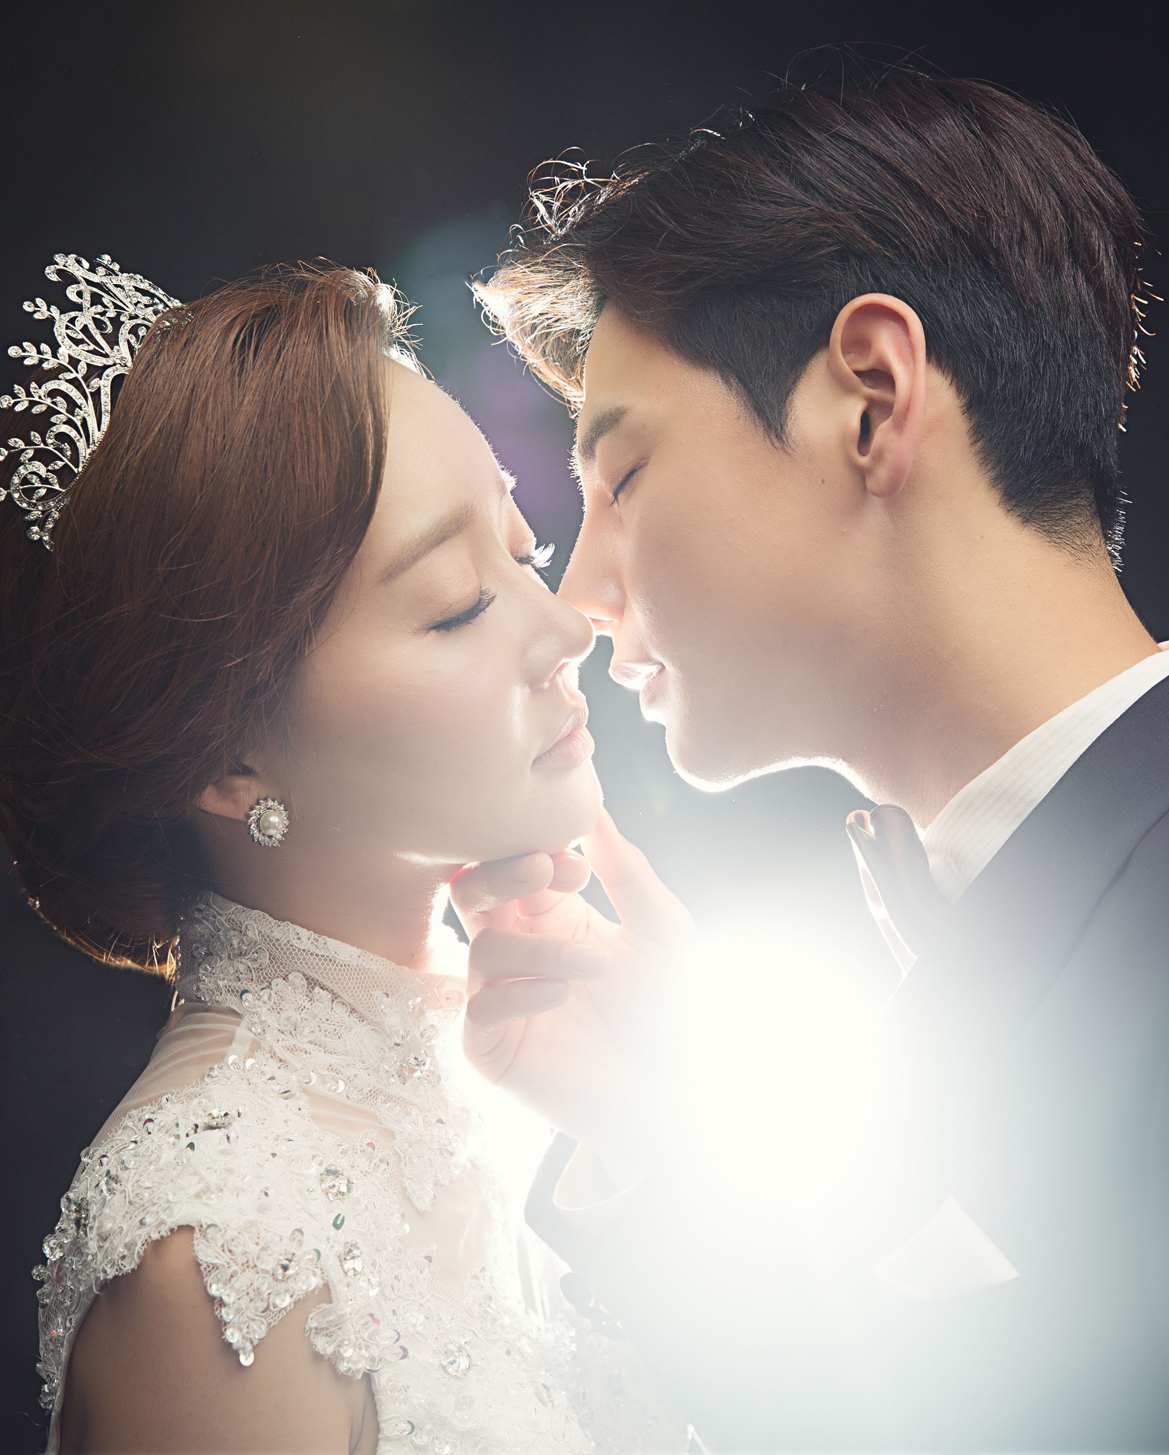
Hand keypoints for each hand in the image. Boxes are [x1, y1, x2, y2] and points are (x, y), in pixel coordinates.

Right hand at [451, 811, 693, 1178]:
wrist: (672, 1097)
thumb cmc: (667, 1011)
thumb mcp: (663, 932)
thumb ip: (629, 872)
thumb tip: (597, 809)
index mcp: (550, 914)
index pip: (516, 861)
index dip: (534, 849)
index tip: (578, 863)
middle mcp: (517, 948)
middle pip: (473, 889)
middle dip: (503, 872)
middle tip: (545, 869)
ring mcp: (499, 997)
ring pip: (481, 947)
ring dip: (540, 947)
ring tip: (596, 967)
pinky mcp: (491, 1048)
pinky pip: (477, 1009)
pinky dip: (516, 993)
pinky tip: (560, 995)